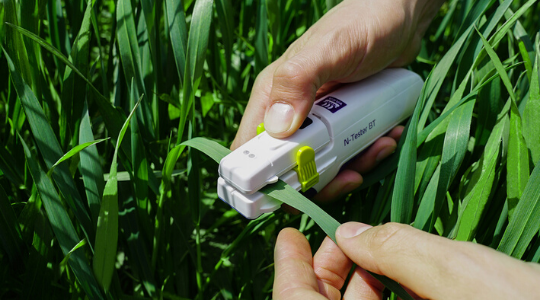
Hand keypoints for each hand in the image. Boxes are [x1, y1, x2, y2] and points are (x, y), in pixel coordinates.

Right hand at [231, 0, 443, 199]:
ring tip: (379, 145)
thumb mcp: (329, 49)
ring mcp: (320, 120)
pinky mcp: (345, 123)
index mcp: (273, 96)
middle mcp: (291, 112)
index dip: (260, 178)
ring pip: (322, 165)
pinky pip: (349, 153)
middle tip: (349, 173)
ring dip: (352, 166)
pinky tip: (387, 136)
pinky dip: (368, 153)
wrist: (403, 17)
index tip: (289, 193)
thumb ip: (297, 82)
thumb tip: (276, 128)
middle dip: (319, 179)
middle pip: (289, 167)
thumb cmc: (362, 23)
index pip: (250, 147)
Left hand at [273, 223, 539, 299]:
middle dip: (330, 271)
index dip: (289, 268)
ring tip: (369, 250)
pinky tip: (398, 278)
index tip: (288, 235)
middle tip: (341, 236)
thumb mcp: (460, 278)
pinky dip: (385, 298)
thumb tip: (351, 234)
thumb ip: (398, 250)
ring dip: (359, 284)